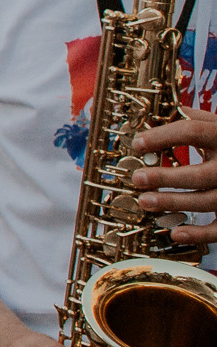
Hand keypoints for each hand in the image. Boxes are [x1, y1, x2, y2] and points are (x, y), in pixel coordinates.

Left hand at [129, 110, 216, 242]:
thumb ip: (195, 119)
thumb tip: (158, 113)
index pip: (193, 131)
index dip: (163, 136)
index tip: (138, 143)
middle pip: (200, 174)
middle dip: (165, 178)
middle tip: (137, 178)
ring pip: (208, 201)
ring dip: (173, 204)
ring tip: (145, 202)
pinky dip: (200, 234)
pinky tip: (176, 233)